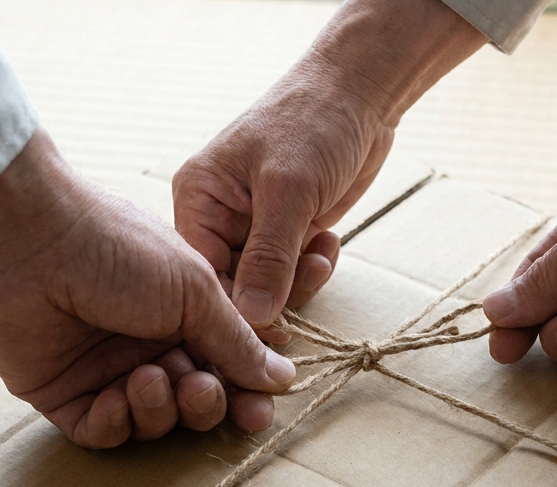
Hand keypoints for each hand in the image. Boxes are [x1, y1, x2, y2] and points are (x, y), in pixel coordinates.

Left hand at [0, 130, 295, 448]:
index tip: (259, 411)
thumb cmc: (118, 248)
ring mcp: (102, 370)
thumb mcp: (195, 290)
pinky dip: (116, 423)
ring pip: (151, 421)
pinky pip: (101, 431)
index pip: (224, 367)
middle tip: (198, 388)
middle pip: (192, 402)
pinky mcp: (61, 393)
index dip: (244, 394)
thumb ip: (237, 341)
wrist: (30, 240)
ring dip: (159, 409)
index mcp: (182, 313)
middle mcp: (145, 343)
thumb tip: (283, 376)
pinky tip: (117, 396)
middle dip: (204, 404)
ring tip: (148, 378)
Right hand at [173, 0, 485, 328]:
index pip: (202, 273)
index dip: (234, 305)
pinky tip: (329, 241)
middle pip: (232, 287)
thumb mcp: (289, 190)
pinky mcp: (284, 232)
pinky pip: (290, 273)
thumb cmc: (315, 122)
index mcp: (198, 198)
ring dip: (298, 280)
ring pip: (265, 286)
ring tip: (322, 251)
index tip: (270, 324)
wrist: (358, 92)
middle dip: (274, 292)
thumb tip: (252, 317)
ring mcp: (252, 226)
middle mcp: (217, 216)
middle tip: (311, 273)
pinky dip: (312, 268)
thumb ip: (270, 257)